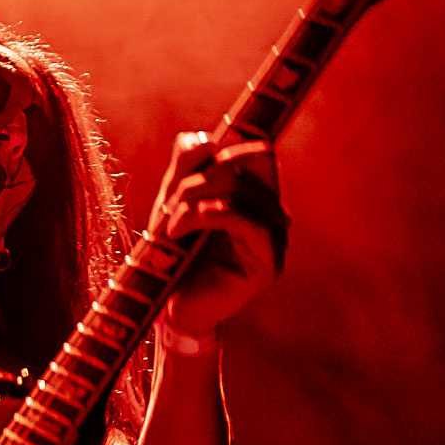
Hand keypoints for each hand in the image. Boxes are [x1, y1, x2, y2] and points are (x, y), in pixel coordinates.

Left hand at [147, 132, 287, 338]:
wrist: (172, 306)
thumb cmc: (174, 254)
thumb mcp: (173, 201)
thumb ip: (186, 166)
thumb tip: (204, 138)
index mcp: (256, 194)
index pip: (256, 150)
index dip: (224, 146)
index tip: (191, 165)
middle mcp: (273, 211)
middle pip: (244, 163)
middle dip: (198, 178)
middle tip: (169, 206)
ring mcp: (275, 237)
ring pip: (239, 189)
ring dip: (194, 200)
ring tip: (172, 226)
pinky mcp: (269, 262)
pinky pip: (246, 222)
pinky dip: (209, 215)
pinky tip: (184, 228)